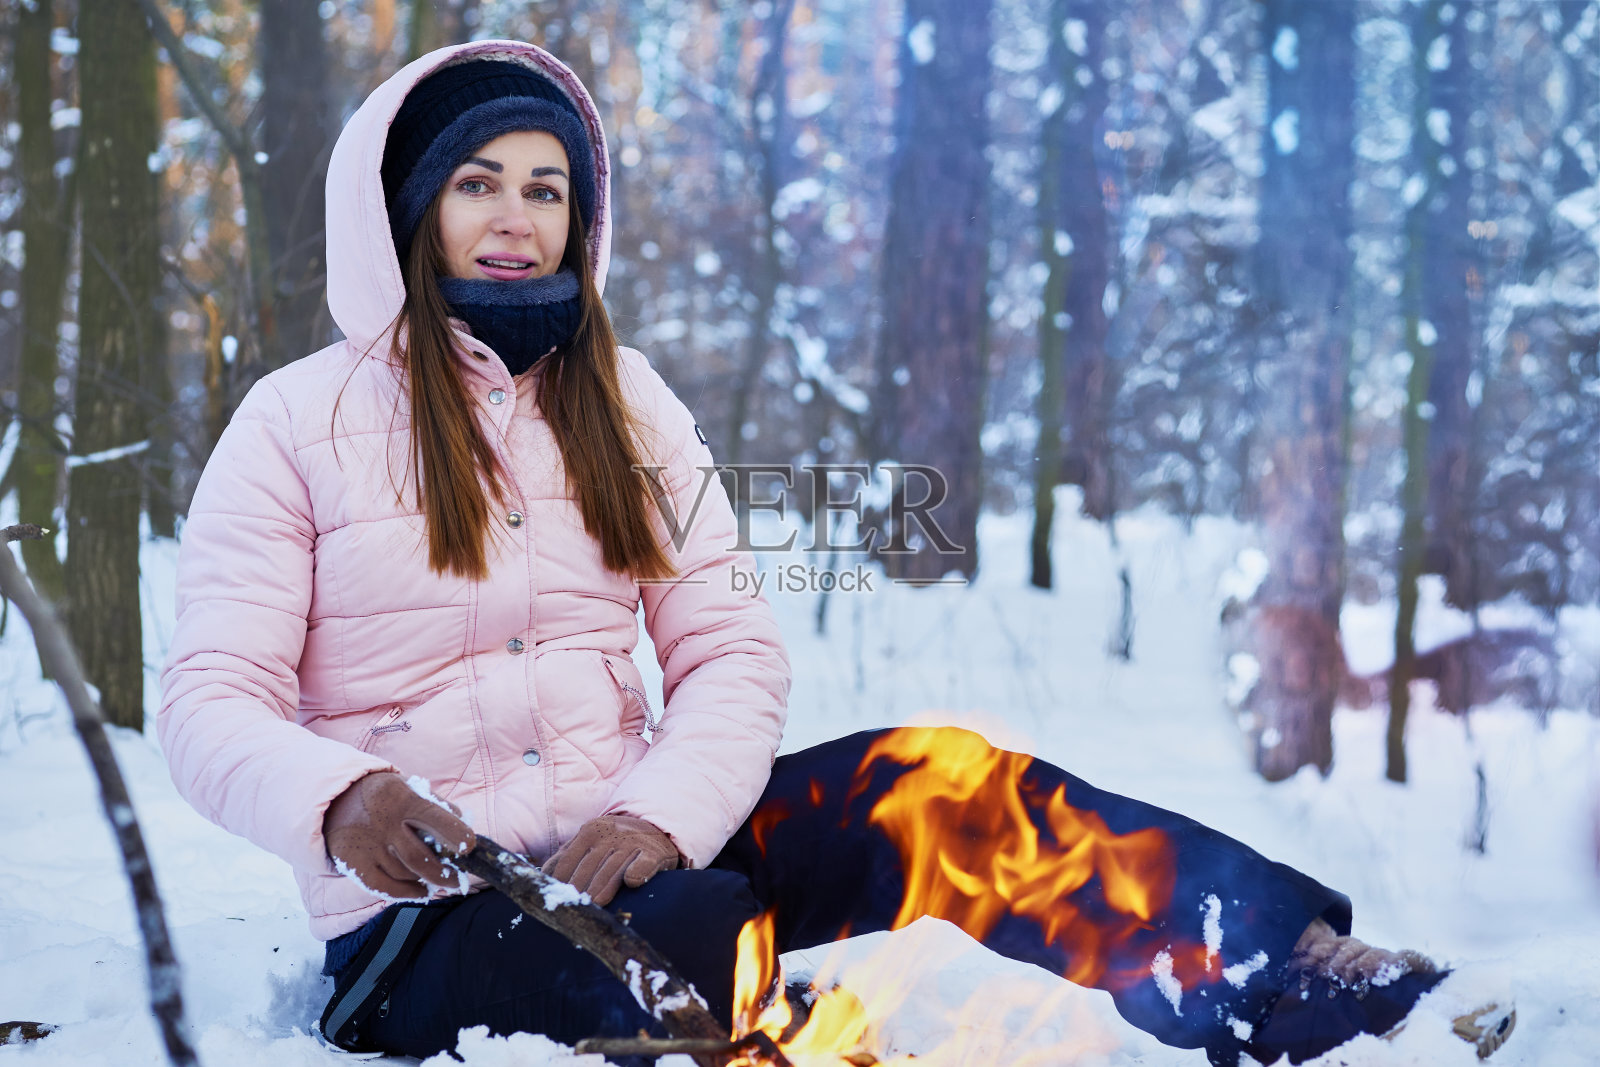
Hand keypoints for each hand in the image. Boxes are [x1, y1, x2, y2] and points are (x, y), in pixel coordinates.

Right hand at [323, 771, 476, 898]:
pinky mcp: (353, 863)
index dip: (455, 833)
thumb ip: (438, 807)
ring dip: (425, 880)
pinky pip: (384, 888)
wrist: (336, 800)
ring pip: (405, 874)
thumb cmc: (387, 797)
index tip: (470, 847)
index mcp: (403, 799)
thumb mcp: (410, 789)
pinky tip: (421, 890)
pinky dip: (407, 893)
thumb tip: (465, 831)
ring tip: (436, 878)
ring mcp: (368, 846)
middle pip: (419, 858)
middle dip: (444, 874)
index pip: (434, 817)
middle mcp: (384, 824)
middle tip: (458, 880)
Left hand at [544, 814, 679, 905]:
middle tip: (574, 910)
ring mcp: (633, 842)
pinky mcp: (654, 852)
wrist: (655, 828)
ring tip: (595, 905)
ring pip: (613, 868)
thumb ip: (567, 856)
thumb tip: (542, 876)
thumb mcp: (590, 841)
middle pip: (589, 867)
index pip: (569, 861)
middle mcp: (611, 834)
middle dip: (580, 890)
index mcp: (590, 831)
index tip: (558, 901)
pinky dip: (638, 871)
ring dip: (603, 888)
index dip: (562, 884)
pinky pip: (645, 863)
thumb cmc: (615, 841)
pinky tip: (632, 882)